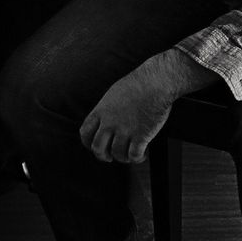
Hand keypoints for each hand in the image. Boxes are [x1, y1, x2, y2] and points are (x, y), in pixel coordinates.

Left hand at [80, 50, 216, 163]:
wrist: (156, 82)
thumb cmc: (138, 84)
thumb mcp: (114, 94)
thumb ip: (107, 109)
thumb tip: (105, 120)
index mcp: (101, 111)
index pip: (85, 133)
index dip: (88, 143)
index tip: (95, 146)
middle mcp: (110, 122)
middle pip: (98, 148)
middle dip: (103, 156)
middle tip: (110, 156)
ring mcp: (125, 130)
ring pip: (117, 154)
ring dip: (123, 158)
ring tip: (130, 154)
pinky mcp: (141, 136)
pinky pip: (134, 156)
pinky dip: (137, 159)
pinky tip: (142, 154)